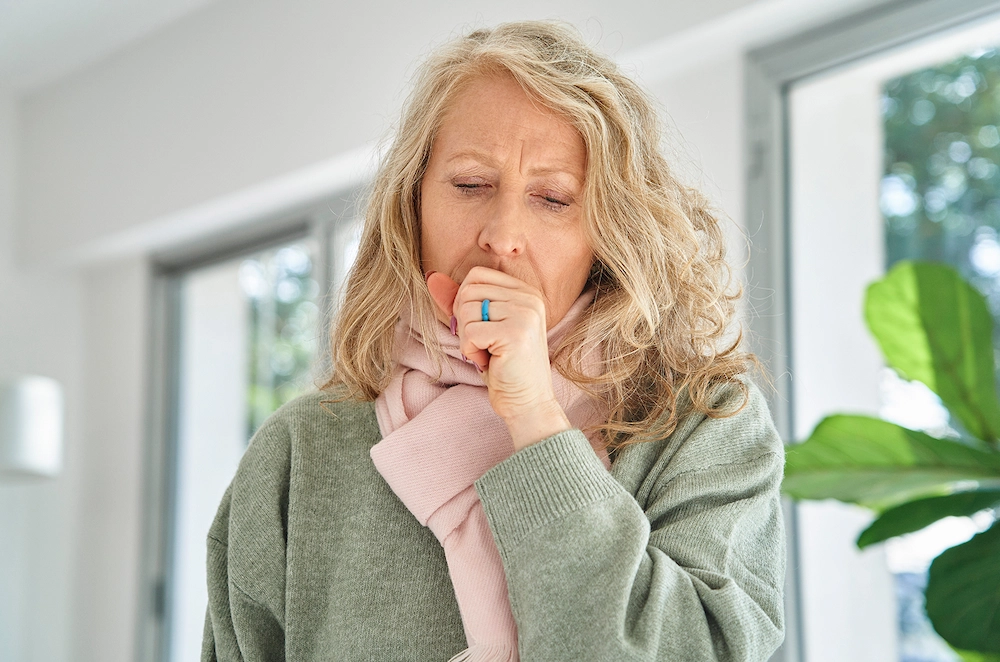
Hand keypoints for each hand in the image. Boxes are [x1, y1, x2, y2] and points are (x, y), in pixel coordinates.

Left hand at [427, 268, 571, 449]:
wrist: (528, 403)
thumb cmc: (504, 367)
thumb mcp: (481, 328)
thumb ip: (460, 301)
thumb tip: (432, 278)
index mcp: (525, 291)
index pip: (477, 275)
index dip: (464, 300)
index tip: (478, 327)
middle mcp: (529, 298)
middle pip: (468, 291)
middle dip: (464, 321)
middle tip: (482, 344)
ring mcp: (525, 314)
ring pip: (466, 310)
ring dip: (467, 338)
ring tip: (487, 353)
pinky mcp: (516, 334)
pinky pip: (470, 332)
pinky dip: (471, 351)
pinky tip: (488, 362)